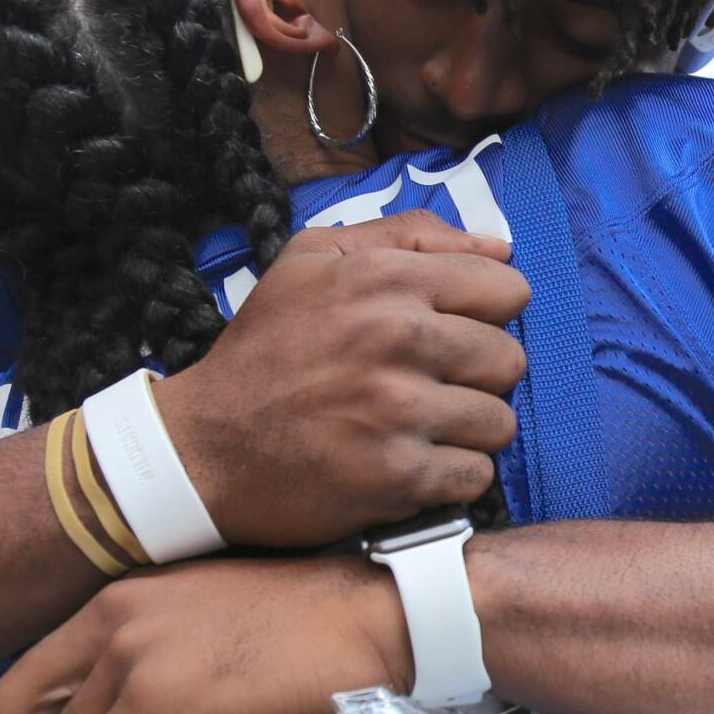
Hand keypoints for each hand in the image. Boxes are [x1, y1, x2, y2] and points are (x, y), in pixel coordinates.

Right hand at [150, 212, 527, 549]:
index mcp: (383, 279)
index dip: (485, 315)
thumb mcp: (313, 259)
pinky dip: (451, 477)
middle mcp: (396, 338)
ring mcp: (398, 411)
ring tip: (421, 427)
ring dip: (468, 431)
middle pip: (510, 359)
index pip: (508, 290)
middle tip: (433, 386)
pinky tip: (411, 463)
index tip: (451, 333)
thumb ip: (409, 236)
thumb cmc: (265, 349)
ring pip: (500, 421)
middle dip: (479, 376)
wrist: (203, 449)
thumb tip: (499, 249)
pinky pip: (476, 475)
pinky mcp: (398, 477)